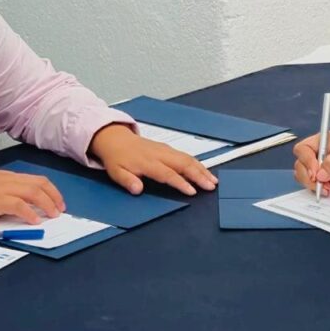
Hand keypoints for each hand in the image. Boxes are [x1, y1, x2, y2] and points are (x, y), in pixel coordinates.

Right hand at [0, 170, 64, 225]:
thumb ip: (5, 194)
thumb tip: (22, 207)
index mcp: (6, 176)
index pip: (35, 179)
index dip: (50, 190)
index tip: (57, 201)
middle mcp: (6, 179)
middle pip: (39, 184)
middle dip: (54, 196)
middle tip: (61, 209)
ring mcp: (1, 188)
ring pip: (32, 193)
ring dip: (46, 204)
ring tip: (53, 215)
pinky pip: (18, 205)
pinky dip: (30, 213)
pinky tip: (35, 222)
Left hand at [88, 124, 217, 195]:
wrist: (116, 138)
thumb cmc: (117, 158)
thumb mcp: (116, 172)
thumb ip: (127, 181)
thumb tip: (137, 189)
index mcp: (147, 162)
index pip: (167, 174)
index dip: (180, 183)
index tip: (192, 191)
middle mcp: (159, 154)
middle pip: (183, 164)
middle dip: (199, 175)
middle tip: (211, 186)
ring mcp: (165, 150)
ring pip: (187, 158)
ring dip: (202, 169)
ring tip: (213, 180)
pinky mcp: (168, 149)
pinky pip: (186, 155)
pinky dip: (198, 163)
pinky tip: (204, 171)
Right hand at [293, 131, 329, 196]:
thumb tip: (319, 174)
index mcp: (324, 141)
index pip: (303, 149)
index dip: (306, 161)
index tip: (316, 173)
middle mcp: (321, 154)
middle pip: (301, 165)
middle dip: (308, 177)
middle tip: (320, 184)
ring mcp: (324, 168)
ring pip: (306, 178)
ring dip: (316, 185)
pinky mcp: (329, 180)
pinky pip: (317, 187)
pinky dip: (323, 190)